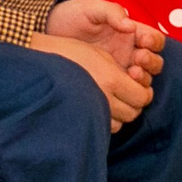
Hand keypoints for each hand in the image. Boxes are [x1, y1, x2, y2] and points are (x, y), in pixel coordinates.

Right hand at [28, 32, 148, 129]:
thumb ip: (123, 71)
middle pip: (133, 113)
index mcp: (112, 80)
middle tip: (127, 96)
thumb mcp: (100, 55)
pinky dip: (104, 121)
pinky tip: (98, 109)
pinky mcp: (81, 119)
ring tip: (111, 102)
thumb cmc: (68, 53)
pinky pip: (102, 127)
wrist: (38, 63)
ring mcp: (91, 111)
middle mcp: (104, 99)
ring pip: (119, 124)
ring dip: (119, 115)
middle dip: (133, 105)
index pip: (142, 97)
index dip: (143, 94)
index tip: (139, 89)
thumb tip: (139, 84)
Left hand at [46, 0, 162, 82]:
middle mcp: (130, 52)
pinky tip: (119, 86)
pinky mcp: (108, 83)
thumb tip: (131, 26)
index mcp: (131, 32)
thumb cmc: (72, 16)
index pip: (155, 40)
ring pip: (144, 79)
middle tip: (137, 59)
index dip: (154, 42)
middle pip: (154, 62)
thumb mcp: (92, 8)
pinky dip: (129, 90)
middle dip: (150, 61)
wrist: (48, 33)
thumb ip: (112, 12)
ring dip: (143, 77)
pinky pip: (126, 91)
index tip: (143, 41)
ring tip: (131, 72)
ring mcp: (120, 69)